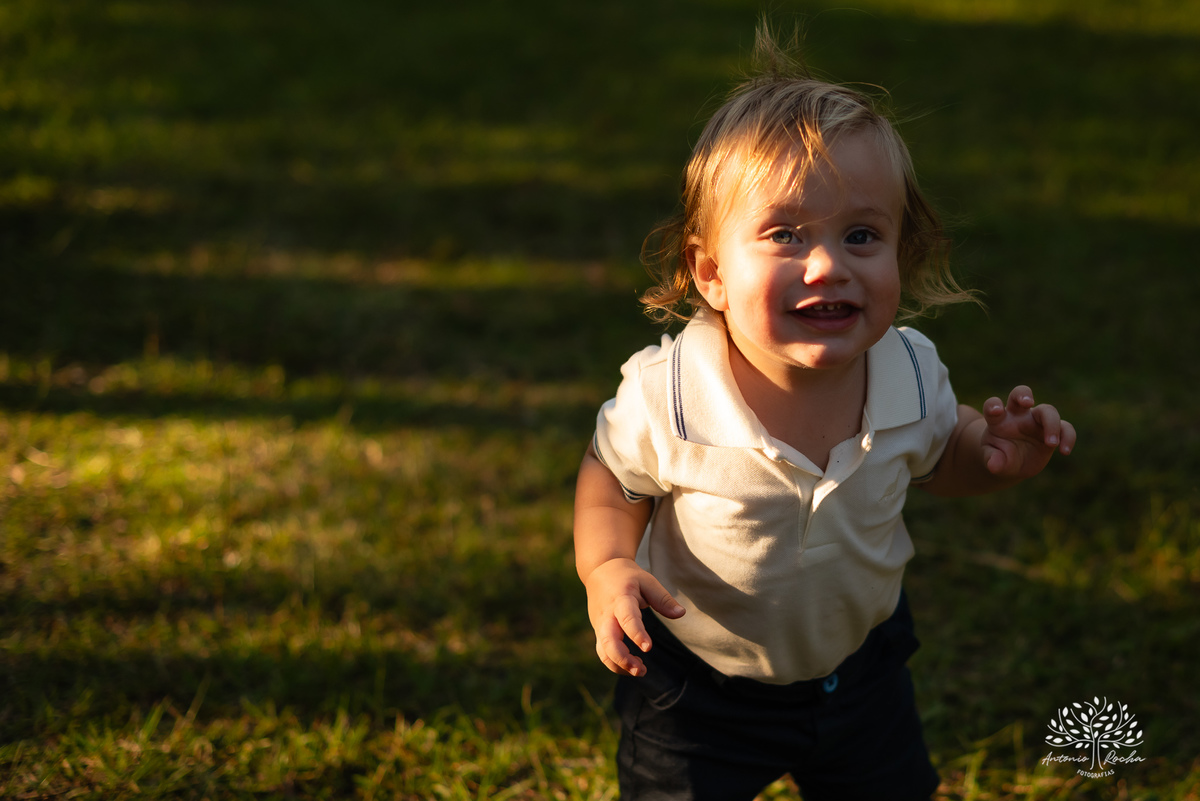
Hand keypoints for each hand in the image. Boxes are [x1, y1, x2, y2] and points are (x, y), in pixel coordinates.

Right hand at [583, 558, 684, 676]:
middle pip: (609, 640)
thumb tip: (681, 614)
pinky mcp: (598, 632)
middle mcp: (607, 614)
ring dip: (619, 665)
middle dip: (623, 658)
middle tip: (641, 670)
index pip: (627, 618)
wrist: (600, 572)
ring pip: (603, 650)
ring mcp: (600, 625)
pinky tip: (632, 666)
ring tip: (640, 671)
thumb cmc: (628, 578)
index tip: (648, 648)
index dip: (637, 634)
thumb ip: (663, 599)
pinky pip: (603, 652)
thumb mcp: (647, 582)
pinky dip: (615, 664)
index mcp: (621, 599)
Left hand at [979, 385, 1075, 478]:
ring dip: (1051, 424)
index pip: (992, 405)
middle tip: (1028, 403)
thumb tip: (994, 465)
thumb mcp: (991, 459)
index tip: (996, 411)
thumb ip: (992, 459)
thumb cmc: (997, 456)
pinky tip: (1064, 451)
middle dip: (1024, 395)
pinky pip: (1065, 428)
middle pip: (1021, 394)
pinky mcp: (1052, 431)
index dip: (993, 405)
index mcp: (998, 419)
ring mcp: (1036, 421)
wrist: (1011, 462)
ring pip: (1048, 410)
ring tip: (1051, 444)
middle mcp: (1017, 415)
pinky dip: (1068, 437)